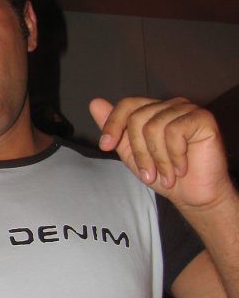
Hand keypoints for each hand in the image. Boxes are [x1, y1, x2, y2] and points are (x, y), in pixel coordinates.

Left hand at [89, 96, 230, 211]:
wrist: (193, 195)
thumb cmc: (164, 174)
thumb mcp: (131, 153)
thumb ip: (115, 129)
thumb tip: (95, 102)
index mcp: (153, 110)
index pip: (127, 105)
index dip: (113, 124)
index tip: (105, 146)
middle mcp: (170, 105)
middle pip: (138, 118)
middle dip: (139, 152)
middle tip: (149, 175)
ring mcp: (187, 109)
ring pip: (154, 127)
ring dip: (158, 159)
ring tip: (166, 176)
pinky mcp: (203, 118)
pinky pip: (175, 131)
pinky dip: (175, 156)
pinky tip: (181, 168)